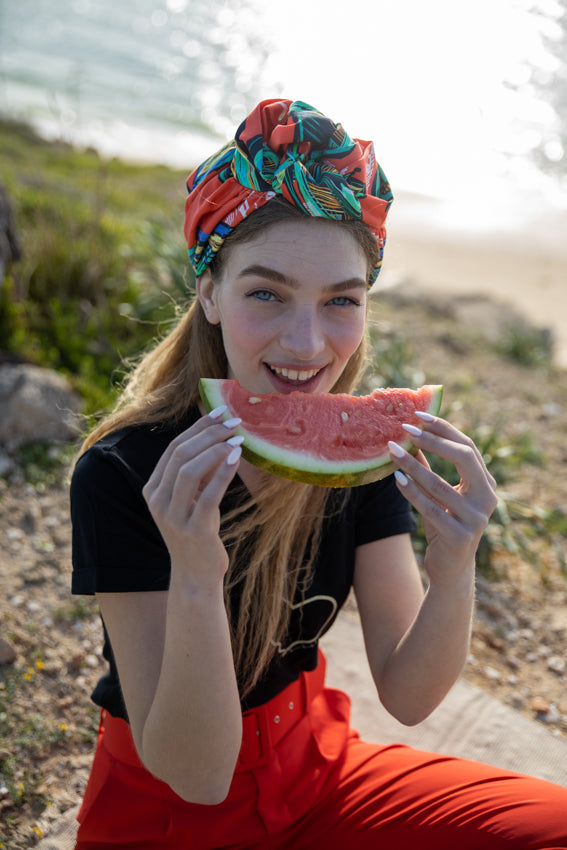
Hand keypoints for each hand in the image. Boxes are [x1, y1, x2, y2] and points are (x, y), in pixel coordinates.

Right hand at [142, 407, 241, 589]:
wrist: (195, 575)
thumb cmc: (197, 531)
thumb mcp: (193, 497)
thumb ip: (200, 471)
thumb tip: (219, 435)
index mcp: (153, 488)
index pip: (174, 448)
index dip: (198, 427)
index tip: (221, 411)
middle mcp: (158, 500)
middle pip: (180, 454)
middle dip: (209, 433)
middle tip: (234, 422)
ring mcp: (173, 516)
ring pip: (189, 471)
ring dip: (215, 449)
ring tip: (238, 438)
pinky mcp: (193, 530)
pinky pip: (208, 495)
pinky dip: (222, 473)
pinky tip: (237, 458)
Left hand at [388, 413, 497, 586]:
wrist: (450, 568)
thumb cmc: (444, 524)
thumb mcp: (437, 493)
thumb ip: (428, 467)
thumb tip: (407, 437)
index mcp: (485, 482)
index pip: (467, 446)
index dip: (443, 428)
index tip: (418, 414)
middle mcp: (487, 497)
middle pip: (464, 457)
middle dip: (433, 440)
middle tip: (406, 429)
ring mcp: (476, 517)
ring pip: (440, 484)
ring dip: (413, 465)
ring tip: (392, 451)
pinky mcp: (460, 535)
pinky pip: (431, 508)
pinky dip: (412, 492)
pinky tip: (396, 479)